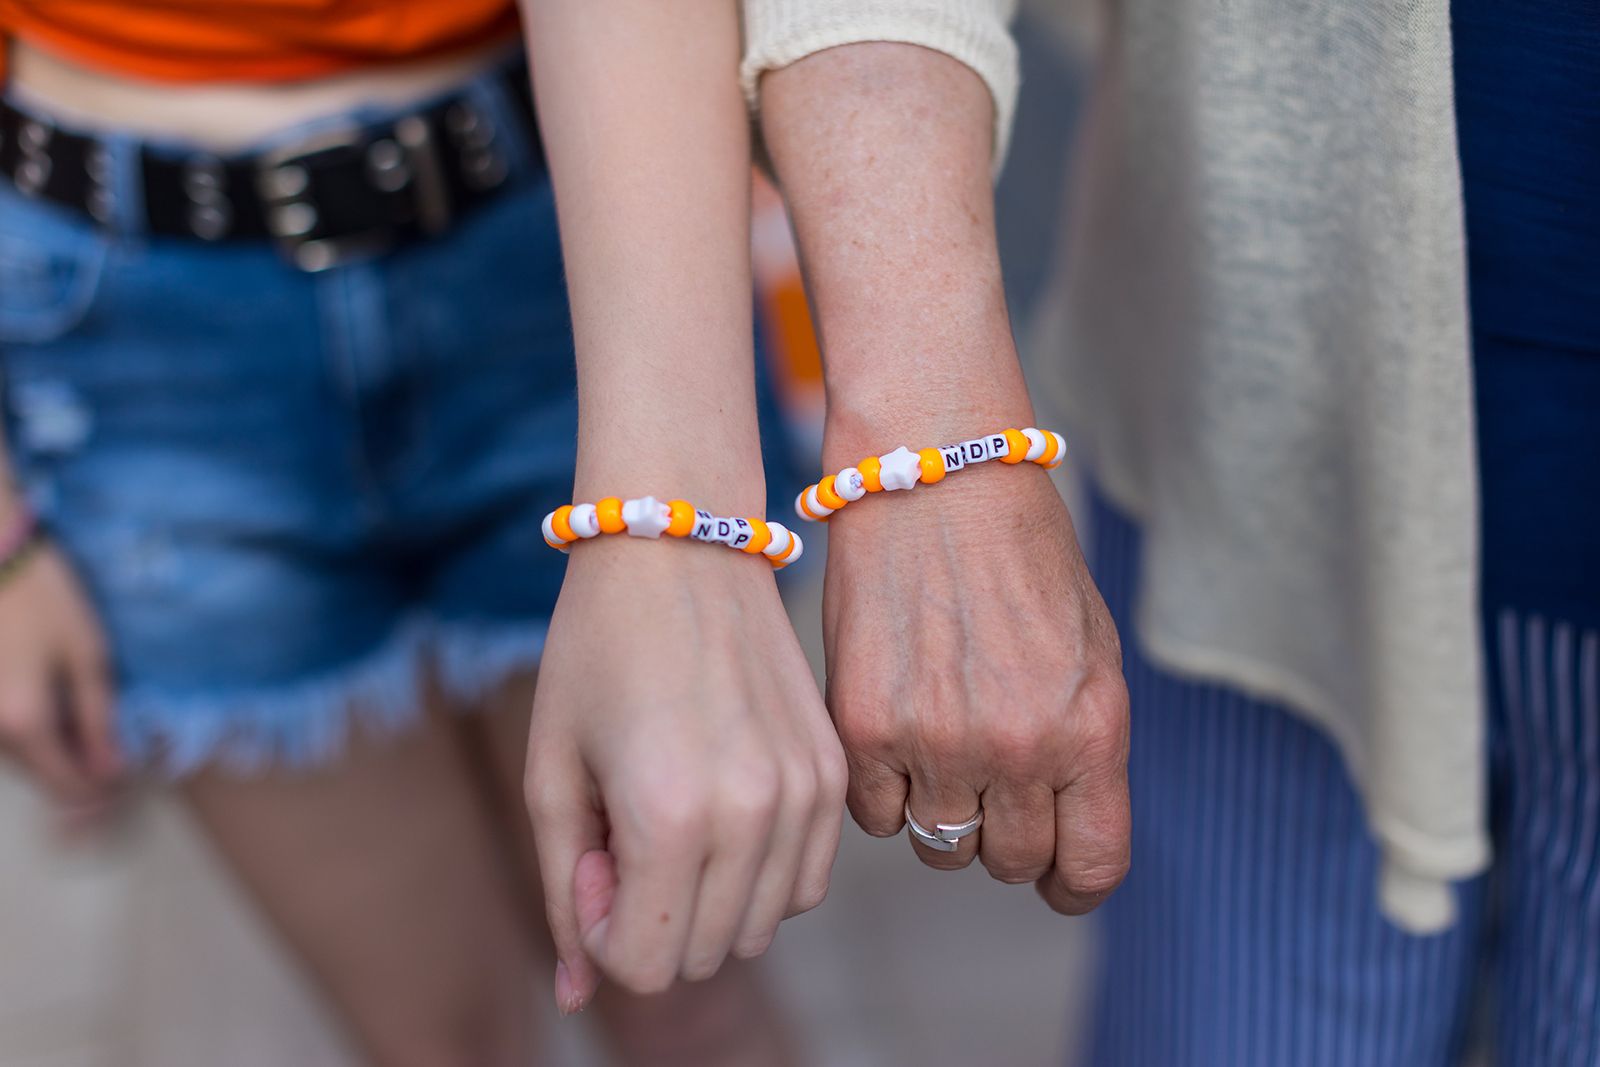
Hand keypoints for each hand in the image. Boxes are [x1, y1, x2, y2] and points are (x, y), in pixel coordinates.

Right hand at [0, 537, 122, 821]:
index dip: (101, 792)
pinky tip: (52, 705)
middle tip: (111, 750)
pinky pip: (1, 734)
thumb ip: (98, 719)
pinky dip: (28, 731)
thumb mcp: (87, 656)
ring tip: (86, 725)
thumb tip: (110, 772)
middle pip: (38, 776)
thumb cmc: (44, 598)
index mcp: (24, 724)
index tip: (126, 776)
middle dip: (77, 772)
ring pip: (15, 757)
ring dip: (52, 751)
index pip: (66, 786)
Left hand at [525, 538, 846, 1010]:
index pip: (649, 966)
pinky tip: (722, 808)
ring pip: (760, 928)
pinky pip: (805, 883)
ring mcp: (807, 794)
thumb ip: (564, 891)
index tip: (590, 856)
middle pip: (705, 955)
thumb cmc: (597, 650)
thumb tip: (577, 998)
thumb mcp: (554, 772)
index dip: (604, 931)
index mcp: (671, 814)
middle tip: (623, 830)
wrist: (682, 545)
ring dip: (707, 901)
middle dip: (651, 918)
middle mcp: (753, 814)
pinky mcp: (835, 774)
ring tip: (673, 813)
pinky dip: (761, 875)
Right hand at [822, 458, 1130, 913]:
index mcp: (1091, 727)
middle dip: (1004, 832)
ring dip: (941, 810)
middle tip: (989, 780)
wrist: (934, 474)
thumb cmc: (1020, 551)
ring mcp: (937, 740)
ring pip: (937, 844)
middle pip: (1007, 860)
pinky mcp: (865, 726)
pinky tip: (895, 732)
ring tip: (938, 745)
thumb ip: (1083, 742)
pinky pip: (874, 813)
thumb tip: (1060, 823)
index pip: (1090, 865)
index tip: (1055, 875)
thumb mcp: (1090, 647)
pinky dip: (884, 789)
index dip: (1072, 881)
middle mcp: (1018, 746)